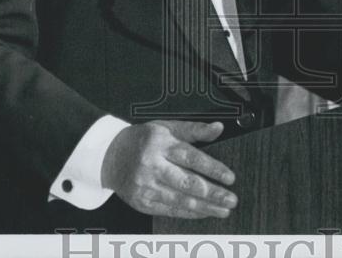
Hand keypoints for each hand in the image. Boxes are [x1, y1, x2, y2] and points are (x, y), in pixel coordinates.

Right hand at [101, 120, 236, 218]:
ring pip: (180, 200)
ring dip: (205, 207)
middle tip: (231, 199)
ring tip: (223, 210)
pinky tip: (204, 213)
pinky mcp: (142, 202)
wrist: (110, 156)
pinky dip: (189, 213)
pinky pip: (170, 210)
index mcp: (160, 144)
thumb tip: (219, 128)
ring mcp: (146, 187)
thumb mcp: (167, 127)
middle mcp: (152, 166)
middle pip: (187, 183)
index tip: (230, 177)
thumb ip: (194, 129)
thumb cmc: (143, 140)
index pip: (191, 157)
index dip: (212, 168)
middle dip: (212, 193)